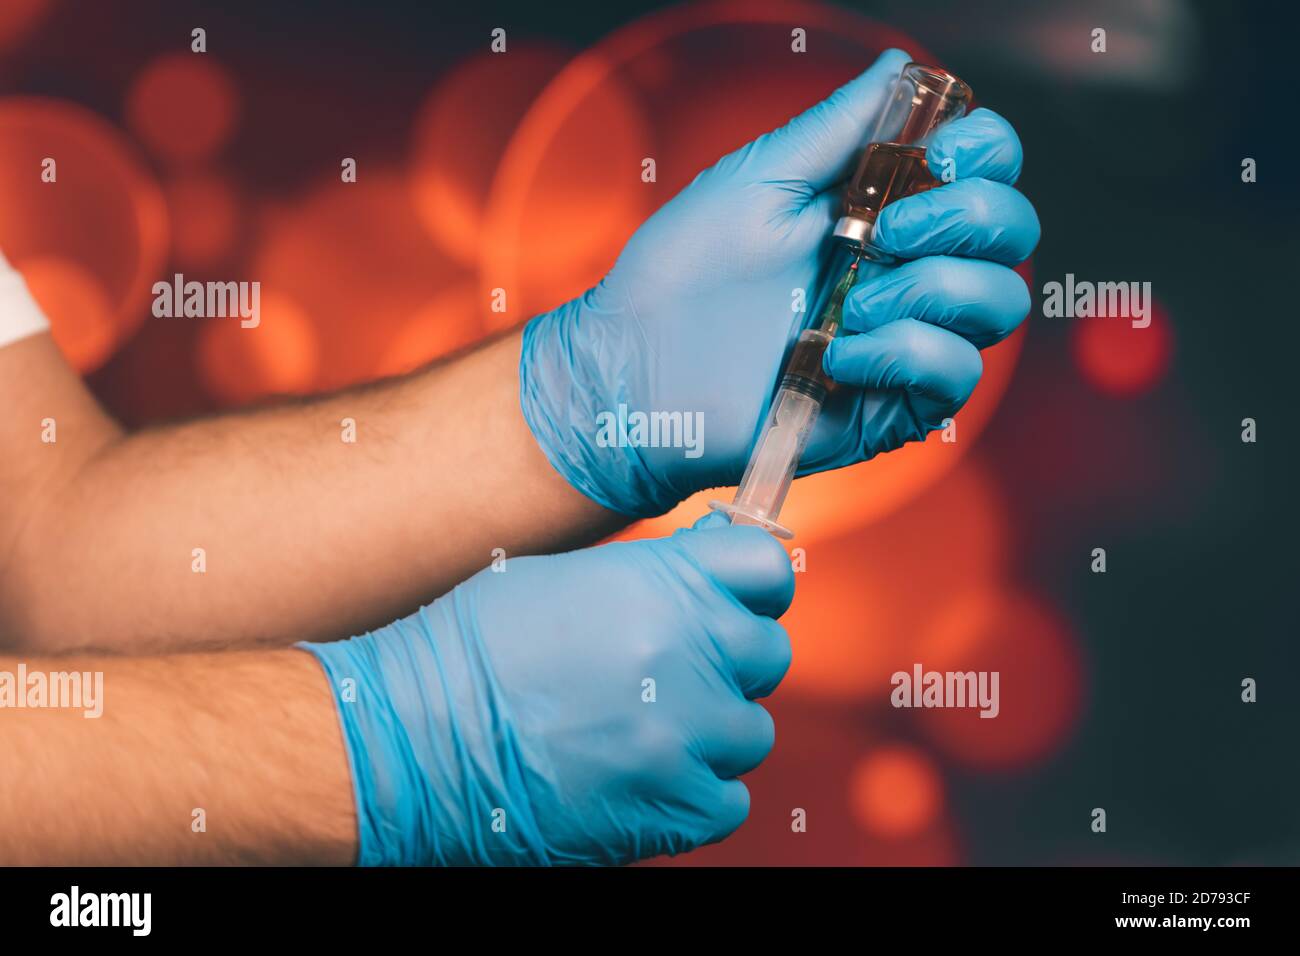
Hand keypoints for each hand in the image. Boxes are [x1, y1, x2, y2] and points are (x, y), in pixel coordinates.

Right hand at [300, 517, 793, 865]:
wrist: (413, 738)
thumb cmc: (478, 647)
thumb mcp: (567, 579)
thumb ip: (656, 575)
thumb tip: (714, 562)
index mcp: (662, 582)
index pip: (768, 569)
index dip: (754, 588)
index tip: (735, 603)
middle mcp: (688, 650)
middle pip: (769, 653)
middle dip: (728, 664)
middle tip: (672, 677)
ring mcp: (686, 733)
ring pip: (751, 732)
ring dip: (710, 734)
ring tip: (640, 733)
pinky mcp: (675, 805)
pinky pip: (729, 800)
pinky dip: (695, 795)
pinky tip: (640, 779)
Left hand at [520, 49, 1039, 516]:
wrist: (637, 373)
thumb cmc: (681, 275)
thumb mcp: (757, 182)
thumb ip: (836, 127)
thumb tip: (900, 65)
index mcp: (884, 207)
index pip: (987, 168)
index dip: (987, 150)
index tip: (937, 155)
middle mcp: (909, 269)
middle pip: (1013, 230)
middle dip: (964, 219)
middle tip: (880, 234)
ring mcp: (908, 337)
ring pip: (999, 302)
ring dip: (928, 292)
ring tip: (848, 306)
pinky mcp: (895, 402)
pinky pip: (957, 371)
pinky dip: (905, 353)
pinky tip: (837, 358)